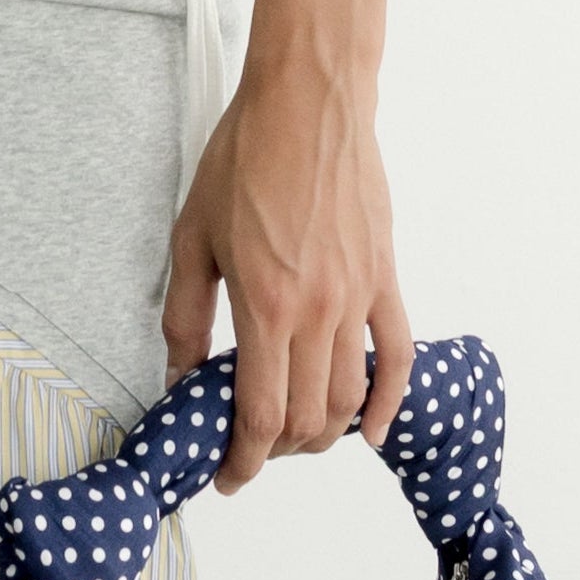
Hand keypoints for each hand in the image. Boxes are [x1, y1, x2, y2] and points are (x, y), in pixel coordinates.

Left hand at [161, 43, 410, 489]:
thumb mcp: (191, 238)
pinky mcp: (384, 279)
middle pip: (308, 419)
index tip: (226, 477)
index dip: (243, 461)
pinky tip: (372, 431)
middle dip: (276, 452)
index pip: (261, 417)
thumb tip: (180, 378)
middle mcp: (318, 312)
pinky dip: (389, 402)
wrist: (310, 102)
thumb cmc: (245, 159)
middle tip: (249, 449)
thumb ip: (185, 317)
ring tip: (292, 436)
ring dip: (323, 434)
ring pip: (350, 398)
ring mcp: (359, 298)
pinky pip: (399, 355)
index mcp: (264, 305)